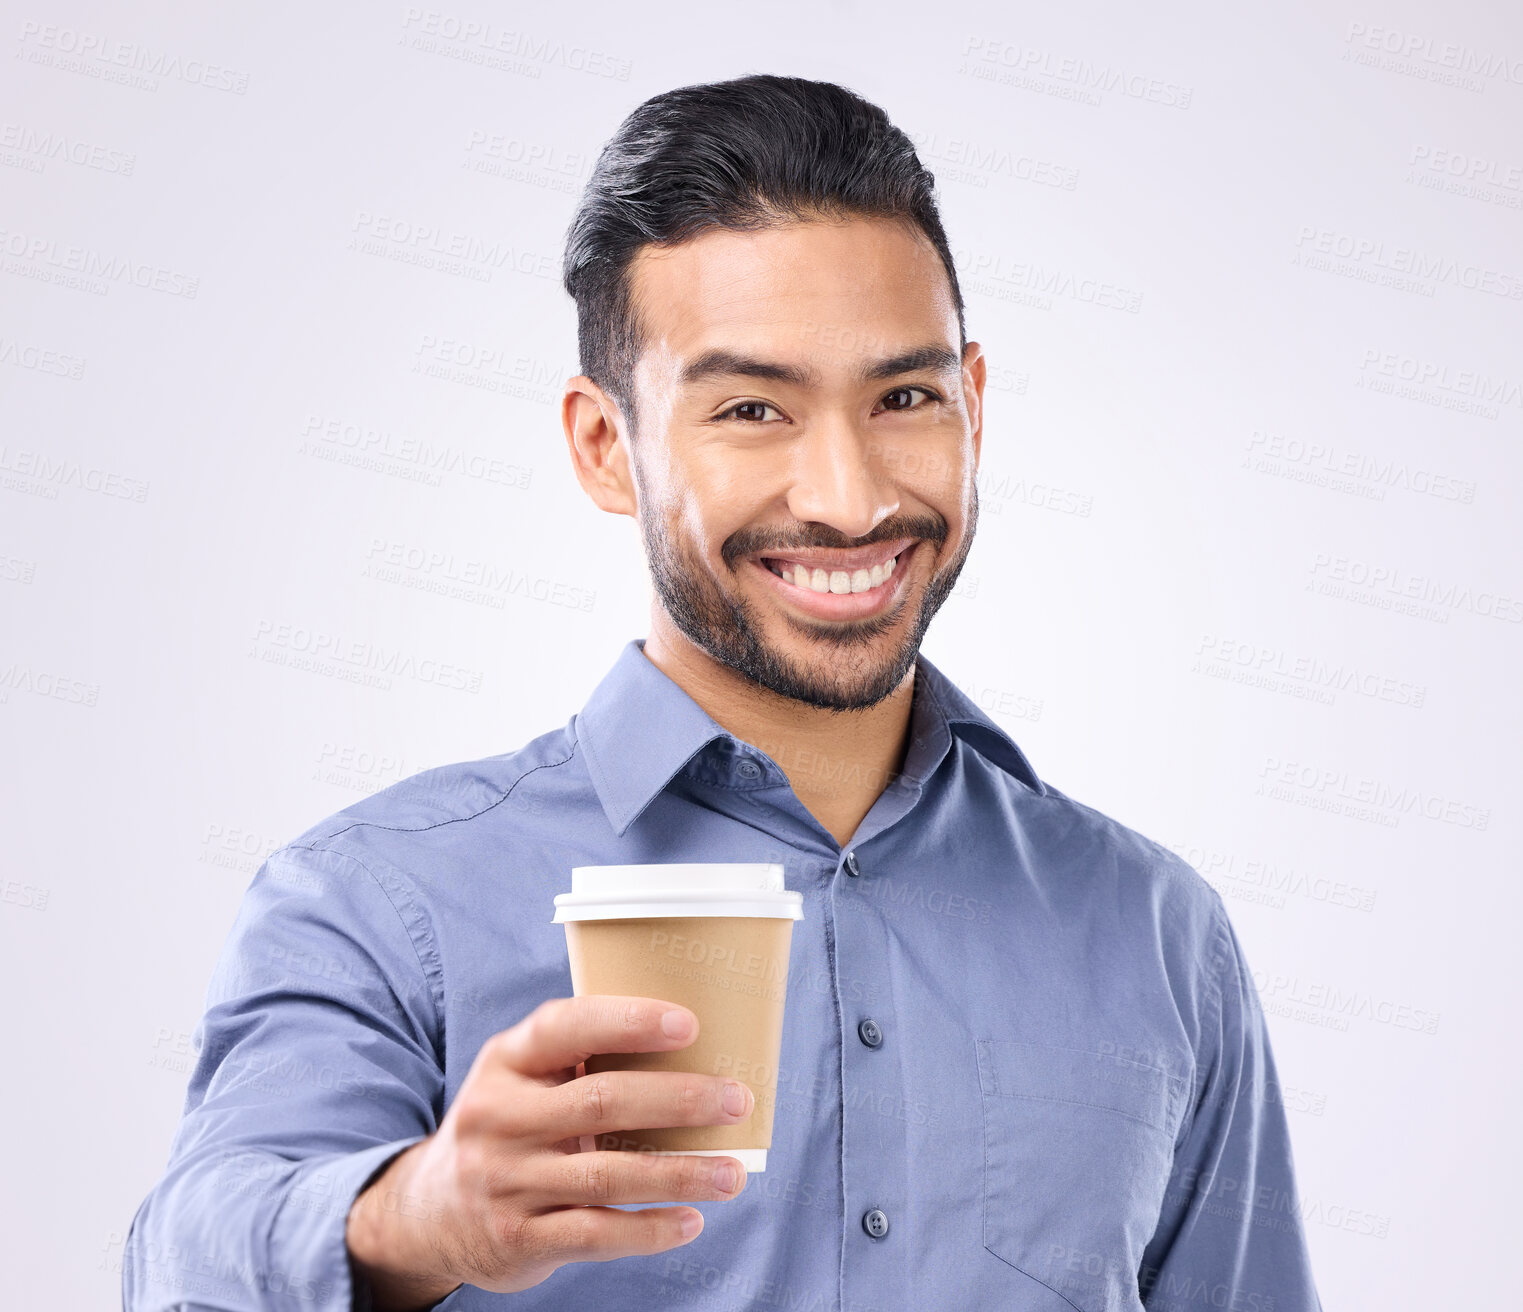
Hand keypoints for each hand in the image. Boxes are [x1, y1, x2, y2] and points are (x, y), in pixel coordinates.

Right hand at [345, 995, 753, 1309]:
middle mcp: (499, 1117)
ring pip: (608, 1174)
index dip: (627, 1022)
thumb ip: (578, 1058)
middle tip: (736, 1099)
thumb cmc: (508, 1125)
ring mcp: (506, 1181)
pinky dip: (649, 1228)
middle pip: (601, 1101)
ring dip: (680, 1172)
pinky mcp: (518, 1238)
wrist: (428, 1213)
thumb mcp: (520, 1078)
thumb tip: (694, 1045)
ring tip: (733, 1172)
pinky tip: (691, 1220)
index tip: (688, 1023)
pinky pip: (596, 1233)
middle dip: (678, 1100)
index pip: (564, 1027)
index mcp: (505, 1061)